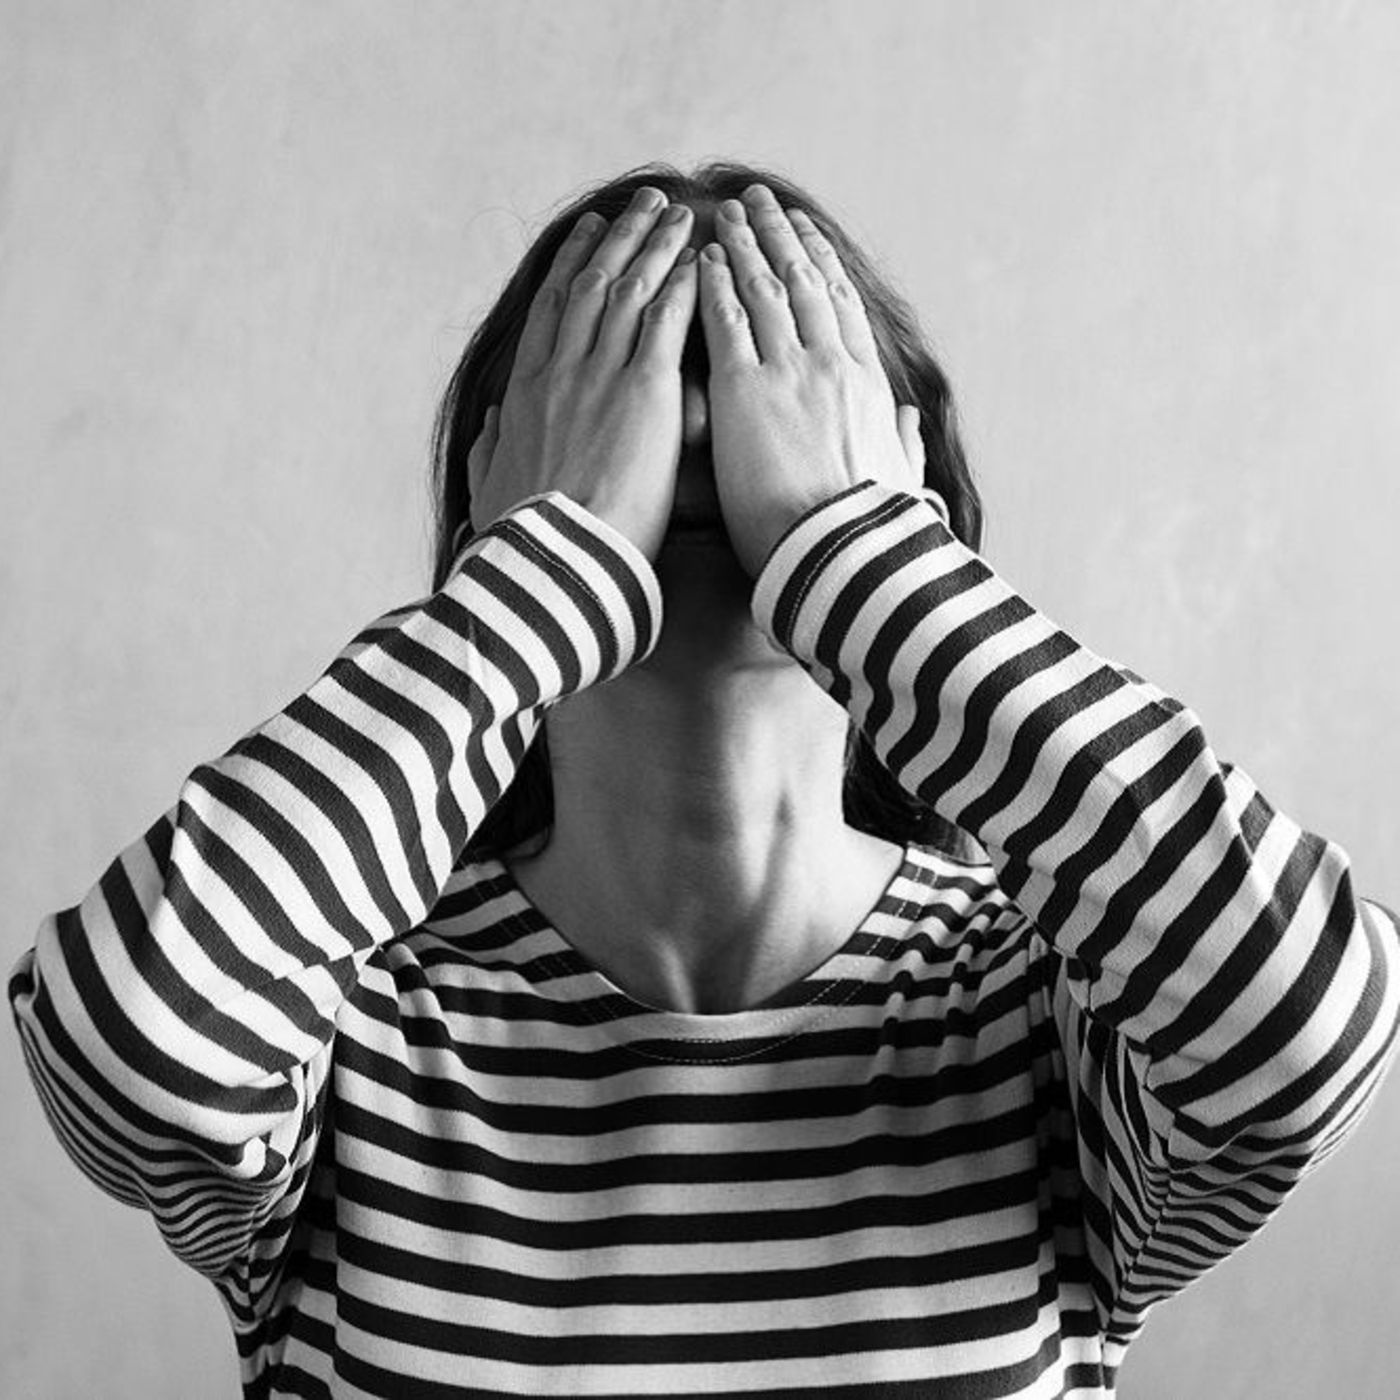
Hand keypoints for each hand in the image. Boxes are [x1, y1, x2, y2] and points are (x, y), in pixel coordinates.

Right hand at [468, 186, 697, 563]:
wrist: (553, 563)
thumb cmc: (522, 540)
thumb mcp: (488, 489)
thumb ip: (488, 450)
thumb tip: (488, 425)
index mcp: (523, 394)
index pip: (550, 310)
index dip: (570, 264)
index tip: (588, 236)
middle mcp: (560, 372)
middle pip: (592, 284)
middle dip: (621, 238)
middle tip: (644, 204)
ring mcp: (601, 378)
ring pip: (630, 291)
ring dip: (657, 247)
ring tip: (678, 214)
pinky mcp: (646, 395)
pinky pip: (666, 323)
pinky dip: (683, 286)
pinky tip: (701, 261)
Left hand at [698, 185, 924, 577]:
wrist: (839, 557)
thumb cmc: (869, 536)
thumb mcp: (902, 482)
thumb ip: (905, 445)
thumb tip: (913, 422)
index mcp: (868, 385)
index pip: (842, 305)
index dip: (821, 262)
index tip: (805, 235)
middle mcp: (831, 365)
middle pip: (803, 281)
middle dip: (778, 234)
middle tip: (759, 199)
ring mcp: (789, 372)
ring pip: (765, 288)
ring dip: (745, 243)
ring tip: (728, 212)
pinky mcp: (743, 391)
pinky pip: (726, 321)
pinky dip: (715, 284)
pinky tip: (704, 258)